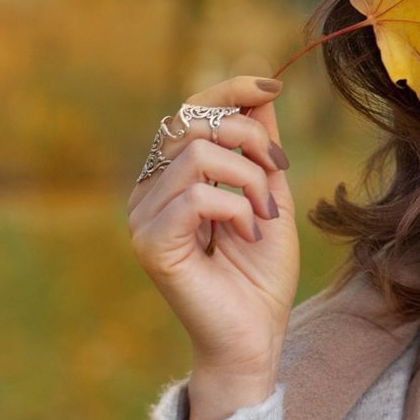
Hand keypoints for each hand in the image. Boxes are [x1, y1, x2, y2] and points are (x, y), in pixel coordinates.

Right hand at [127, 75, 298, 405]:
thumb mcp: (271, 191)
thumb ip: (261, 143)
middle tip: (276, 179)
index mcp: (173, 174)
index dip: (231, 89)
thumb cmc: (261, 271)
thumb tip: (262, 85)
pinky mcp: (149, 242)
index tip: (272, 87)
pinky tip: (246, 234)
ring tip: (262, 214)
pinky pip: (196, 196)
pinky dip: (235, 209)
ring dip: (248, 180)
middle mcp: (150, 189)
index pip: (191, 109)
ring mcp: (143, 215)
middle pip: (196, 122)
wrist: (256, 334)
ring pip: (199, 154)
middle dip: (251, 141)